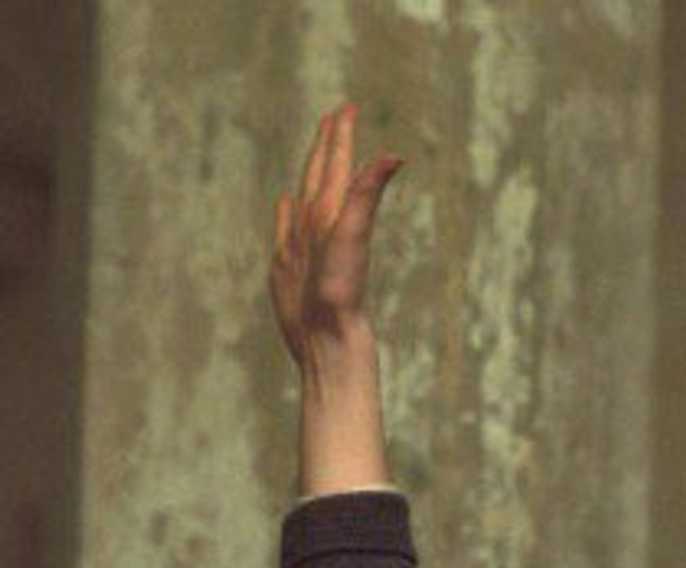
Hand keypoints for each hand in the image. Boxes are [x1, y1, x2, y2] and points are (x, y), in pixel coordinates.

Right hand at [270, 104, 402, 365]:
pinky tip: (287, 203)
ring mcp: (303, 244)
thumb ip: (366, 193)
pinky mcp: (287, 265)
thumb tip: (394, 155)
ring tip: (314, 154)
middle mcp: (318, 225)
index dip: (341, 136)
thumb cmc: (341, 290)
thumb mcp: (352, 234)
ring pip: (305, 197)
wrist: (326, 337)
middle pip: (323, 175)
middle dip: (328, 145)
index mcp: (333, 213)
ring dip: (309, 173)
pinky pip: (285, 227)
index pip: (338, 165)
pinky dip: (285, 211)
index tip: (348, 106)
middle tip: (334, 116)